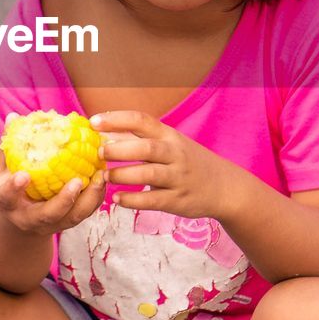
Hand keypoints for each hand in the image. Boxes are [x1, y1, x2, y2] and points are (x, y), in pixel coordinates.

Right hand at [0, 112, 105, 235]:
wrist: (20, 223)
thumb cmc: (13, 189)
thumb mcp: (4, 171)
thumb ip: (10, 147)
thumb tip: (14, 117)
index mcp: (9, 204)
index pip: (8, 196)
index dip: (15, 187)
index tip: (23, 175)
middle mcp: (30, 219)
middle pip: (49, 215)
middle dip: (64, 200)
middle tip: (77, 181)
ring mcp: (52, 224)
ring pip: (73, 218)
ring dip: (89, 199)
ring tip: (101, 176)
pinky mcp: (68, 223)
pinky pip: (85, 213)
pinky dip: (97, 197)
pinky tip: (104, 177)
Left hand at [91, 110, 236, 218]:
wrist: (224, 187)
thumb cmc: (187, 162)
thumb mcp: (169, 144)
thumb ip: (138, 139)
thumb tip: (103, 133)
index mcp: (169, 135)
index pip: (142, 120)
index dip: (116, 119)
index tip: (94, 122)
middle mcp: (175, 154)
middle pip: (145, 147)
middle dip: (119, 149)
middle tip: (100, 152)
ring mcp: (178, 177)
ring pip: (149, 174)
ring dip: (123, 175)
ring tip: (105, 177)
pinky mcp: (178, 200)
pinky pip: (153, 200)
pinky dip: (133, 200)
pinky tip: (117, 199)